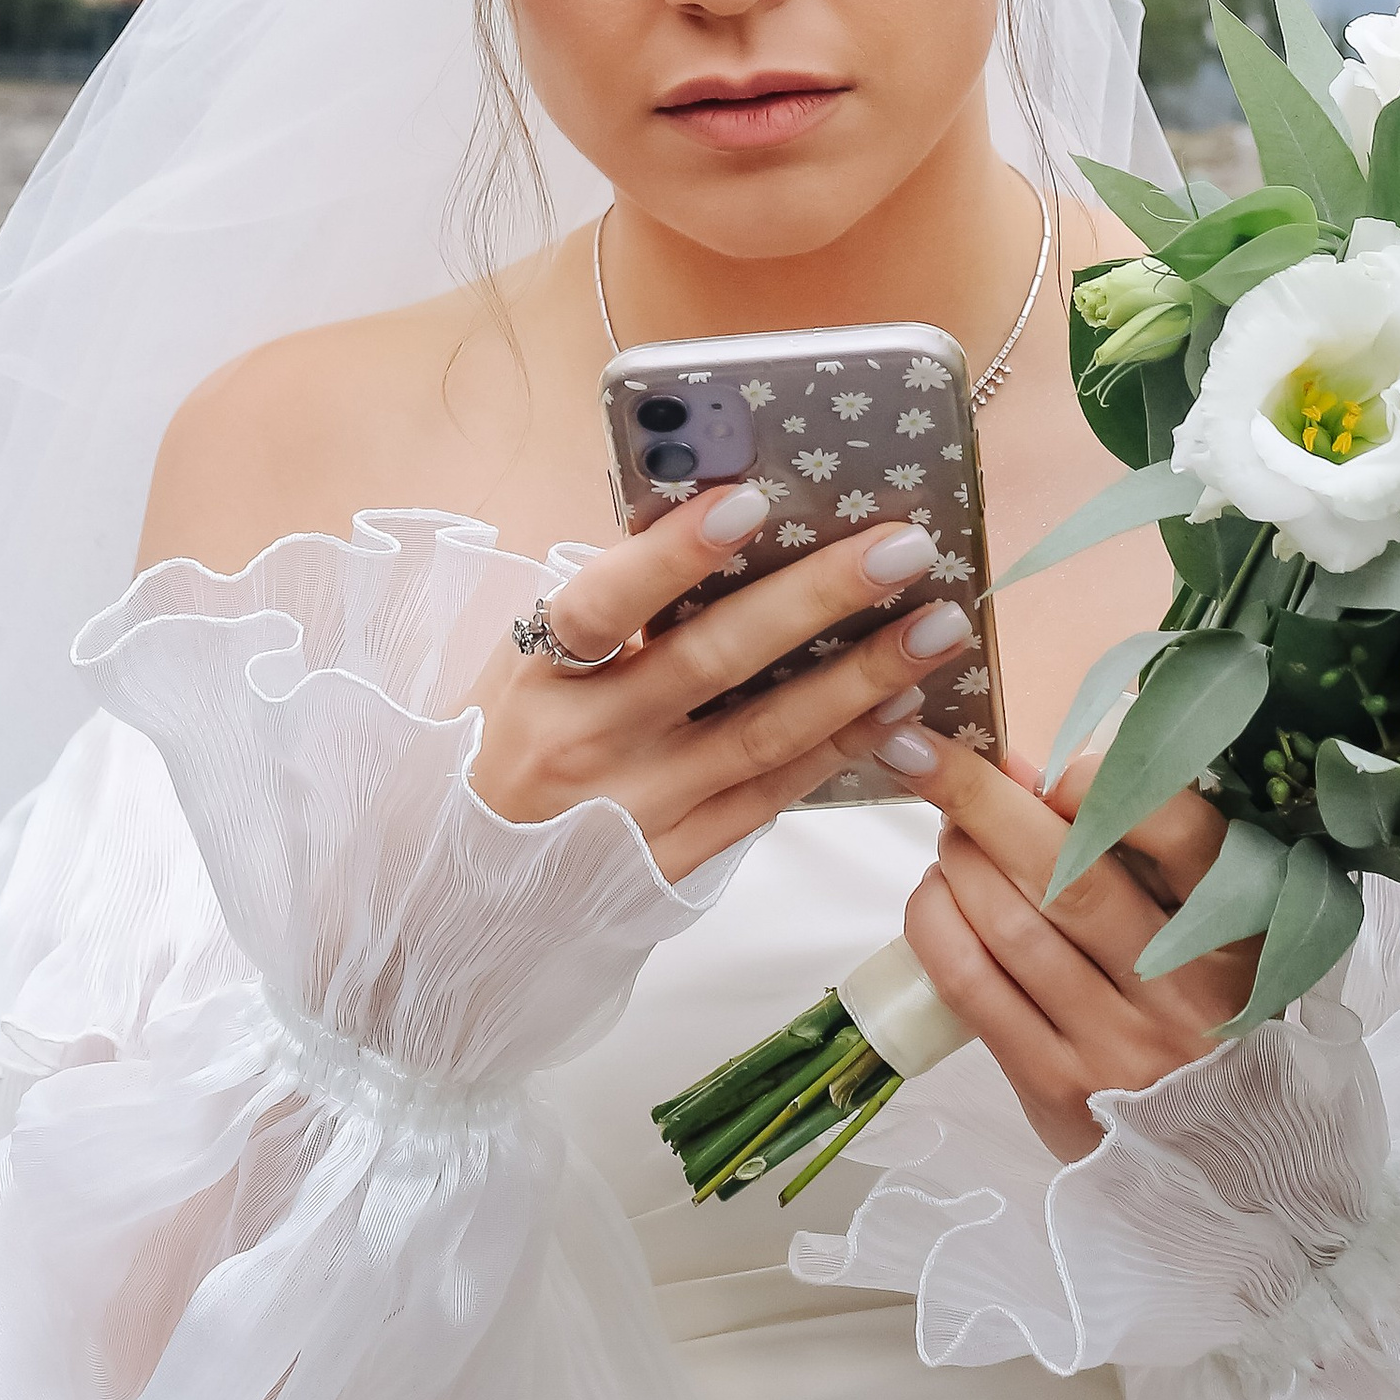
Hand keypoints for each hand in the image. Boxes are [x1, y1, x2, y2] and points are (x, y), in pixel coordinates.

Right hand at [468, 487, 974, 880]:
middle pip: (713, 663)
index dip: (673, 555)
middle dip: (816, 600)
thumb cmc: (507, 748)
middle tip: (902, 548)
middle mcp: (589, 743)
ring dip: (861, 678)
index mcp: (539, 676)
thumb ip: (606, 611)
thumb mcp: (522, 672)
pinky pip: (774, 796)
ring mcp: (639, 810)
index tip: (749, 501)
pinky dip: (842, 749)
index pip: (602, 604)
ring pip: (765, 735)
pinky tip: (903, 709)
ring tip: (937, 628)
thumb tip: (713, 522)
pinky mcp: (679, 860)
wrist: (461, 898)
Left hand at [889, 729, 1262, 1160]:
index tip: (1053, 767)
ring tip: (946, 831)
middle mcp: (1183, 990)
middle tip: (934, 754)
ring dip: (960, 861)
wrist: (1223, 1169)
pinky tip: (932, 897)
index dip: (1109, 787)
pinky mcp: (1055, 1086)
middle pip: (1073, 876)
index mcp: (1239, 936)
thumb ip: (1149, 865)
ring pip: (1014, 928)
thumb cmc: (1209, 1024)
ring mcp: (1116, 1044)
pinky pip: (975, 988)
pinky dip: (937, 927)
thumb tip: (1029, 770)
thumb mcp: (1219, 942)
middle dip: (988, 801)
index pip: (1186, 838)